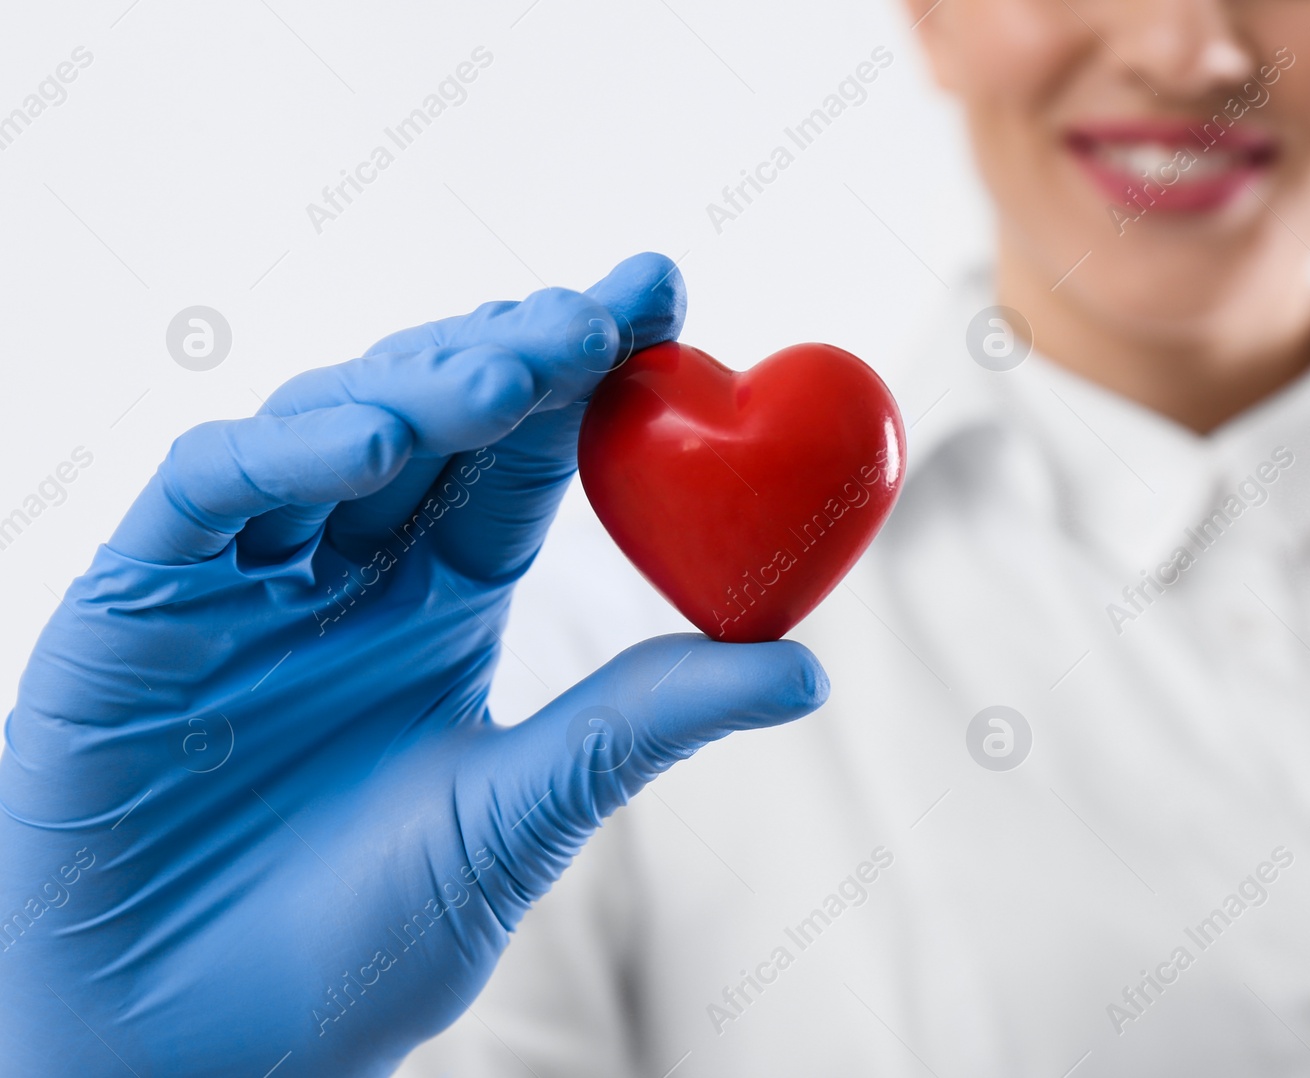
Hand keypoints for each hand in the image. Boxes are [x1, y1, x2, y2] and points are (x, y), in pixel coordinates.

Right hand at [0, 254, 827, 1076]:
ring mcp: (242, 578)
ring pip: (328, 424)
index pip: (519, 454)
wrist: (199, 1053)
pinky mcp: (138, 606)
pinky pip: (210, 491)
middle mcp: (346, 567)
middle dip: (517, 350)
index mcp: (439, 599)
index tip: (661, 295)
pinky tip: (374, 447)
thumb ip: (636, 727)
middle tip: (606, 310)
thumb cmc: (357, 948)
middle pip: (433, 415)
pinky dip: (286, 455)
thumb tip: (807, 671)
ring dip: (421, 382)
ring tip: (513, 372)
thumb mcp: (515, 819)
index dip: (585, 369)